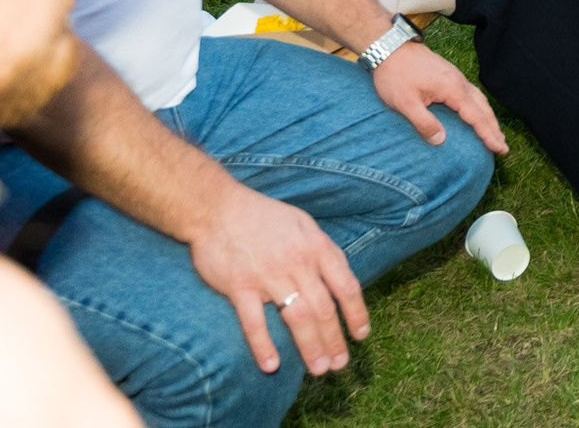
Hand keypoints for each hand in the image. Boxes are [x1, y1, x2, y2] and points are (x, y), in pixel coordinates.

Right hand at [188, 184, 367, 377]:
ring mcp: (268, 275)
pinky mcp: (239, 286)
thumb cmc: (264, 217)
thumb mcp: (304, 225)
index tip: (360, 335)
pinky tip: (271, 366)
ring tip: (319, 369)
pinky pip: (254, 322)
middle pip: (324, 308)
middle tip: (339, 364)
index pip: (346, 286)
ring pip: (297, 317)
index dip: (356, 313)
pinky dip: (263, 345)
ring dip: (310, 346)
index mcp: (317, 247)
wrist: (218, 208)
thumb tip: (339, 278)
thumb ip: (322, 251)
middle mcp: (298, 262)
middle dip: (334, 340)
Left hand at [370, 42, 506, 154]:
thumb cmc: (395, 75)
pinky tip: (477, 111)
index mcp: (452, 89)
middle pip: (483, 108)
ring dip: (489, 117)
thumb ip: (424, 123)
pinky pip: (472, 93)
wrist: (390, 47)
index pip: (476, 116)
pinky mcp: (449, 74)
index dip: (488, 134)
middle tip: (503, 147)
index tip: (500, 149)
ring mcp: (455, 76)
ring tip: (495, 133)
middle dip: (494, 128)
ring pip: (480, 99)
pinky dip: (480, 107)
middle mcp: (459, 82)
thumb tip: (441, 140)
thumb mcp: (405, 103)